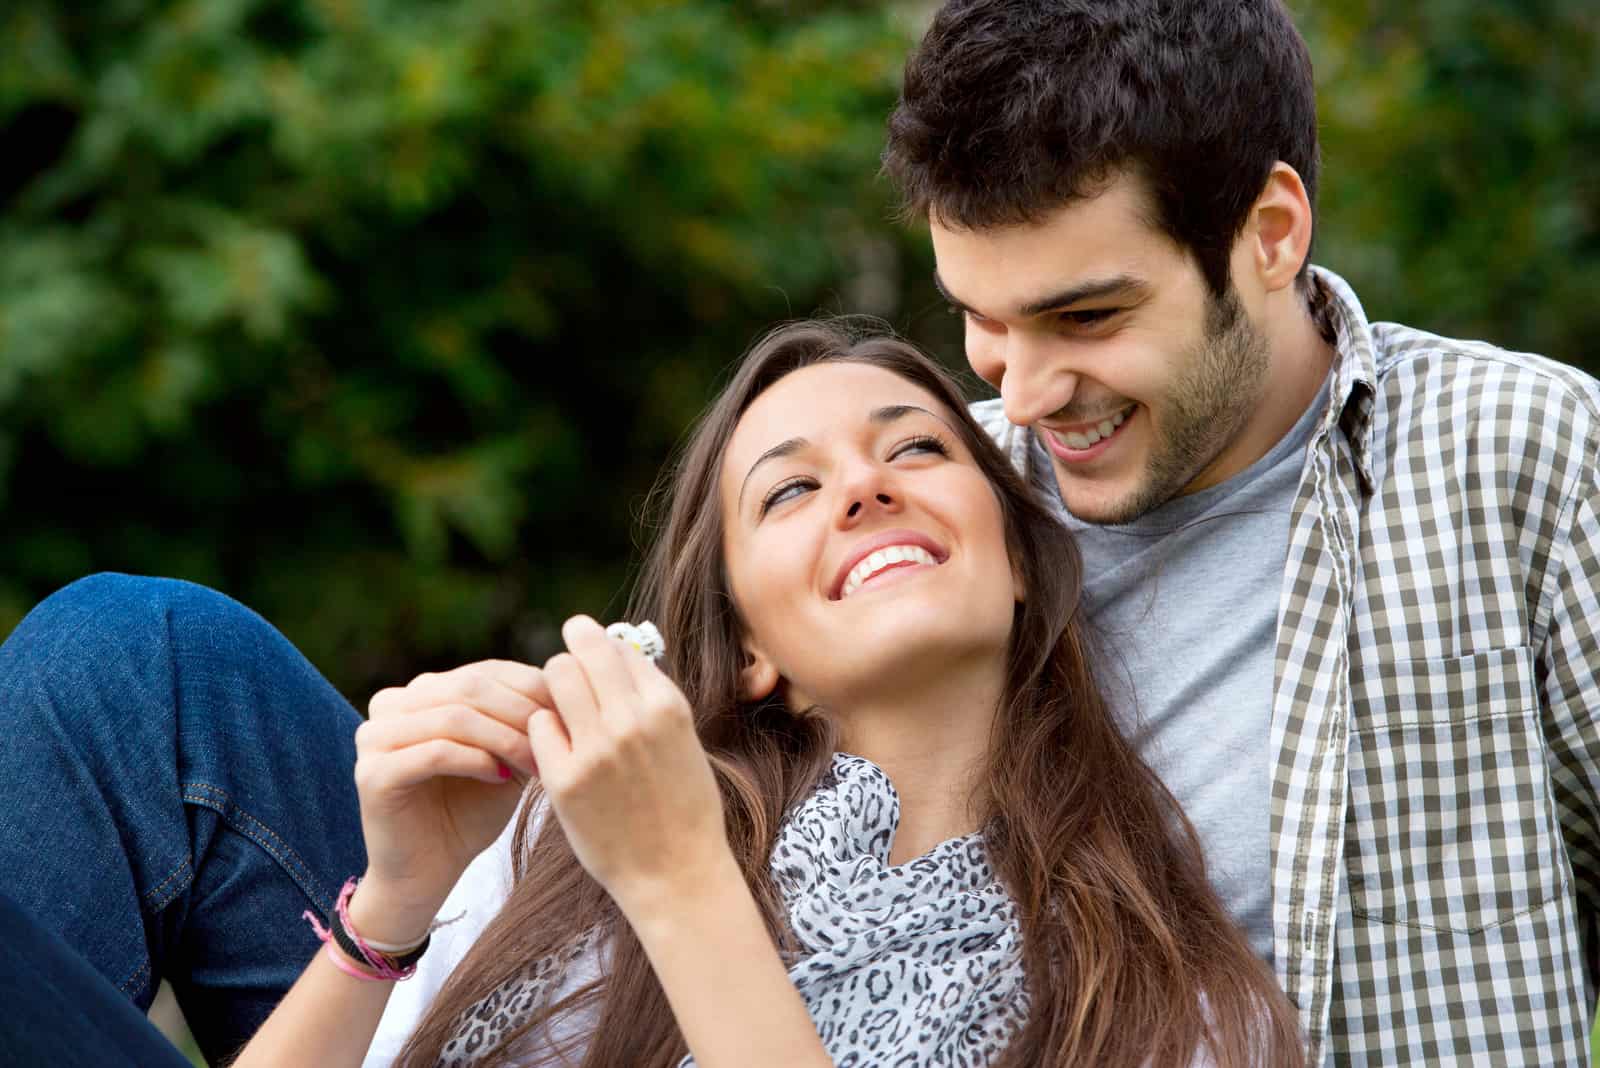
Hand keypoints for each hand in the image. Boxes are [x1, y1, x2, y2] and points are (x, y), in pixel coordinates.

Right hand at [349, 660, 546, 942]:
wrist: (429, 873)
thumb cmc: (471, 811)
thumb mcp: (505, 756)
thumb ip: (522, 719)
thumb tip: (566, 683)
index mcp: (422, 691)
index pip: (485, 672)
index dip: (533, 689)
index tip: (571, 715)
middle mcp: (393, 705)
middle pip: (470, 688)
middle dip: (522, 713)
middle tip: (560, 738)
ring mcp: (375, 736)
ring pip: (455, 718)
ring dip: (505, 738)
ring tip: (537, 762)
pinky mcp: (372, 773)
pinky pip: (435, 752)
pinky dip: (475, 760)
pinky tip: (501, 777)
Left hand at [530, 616, 733, 915]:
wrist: (676, 874)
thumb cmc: (682, 806)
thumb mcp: (683, 739)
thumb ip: (649, 697)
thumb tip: (613, 652)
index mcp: (667, 706)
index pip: (618, 647)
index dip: (602, 654)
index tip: (596, 667)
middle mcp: (632, 720)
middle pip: (582, 650)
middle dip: (573, 659)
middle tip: (570, 680)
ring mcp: (597, 749)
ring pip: (555, 675)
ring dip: (555, 688)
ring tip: (564, 713)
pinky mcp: (564, 780)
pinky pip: (538, 725)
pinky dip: (545, 731)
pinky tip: (560, 751)